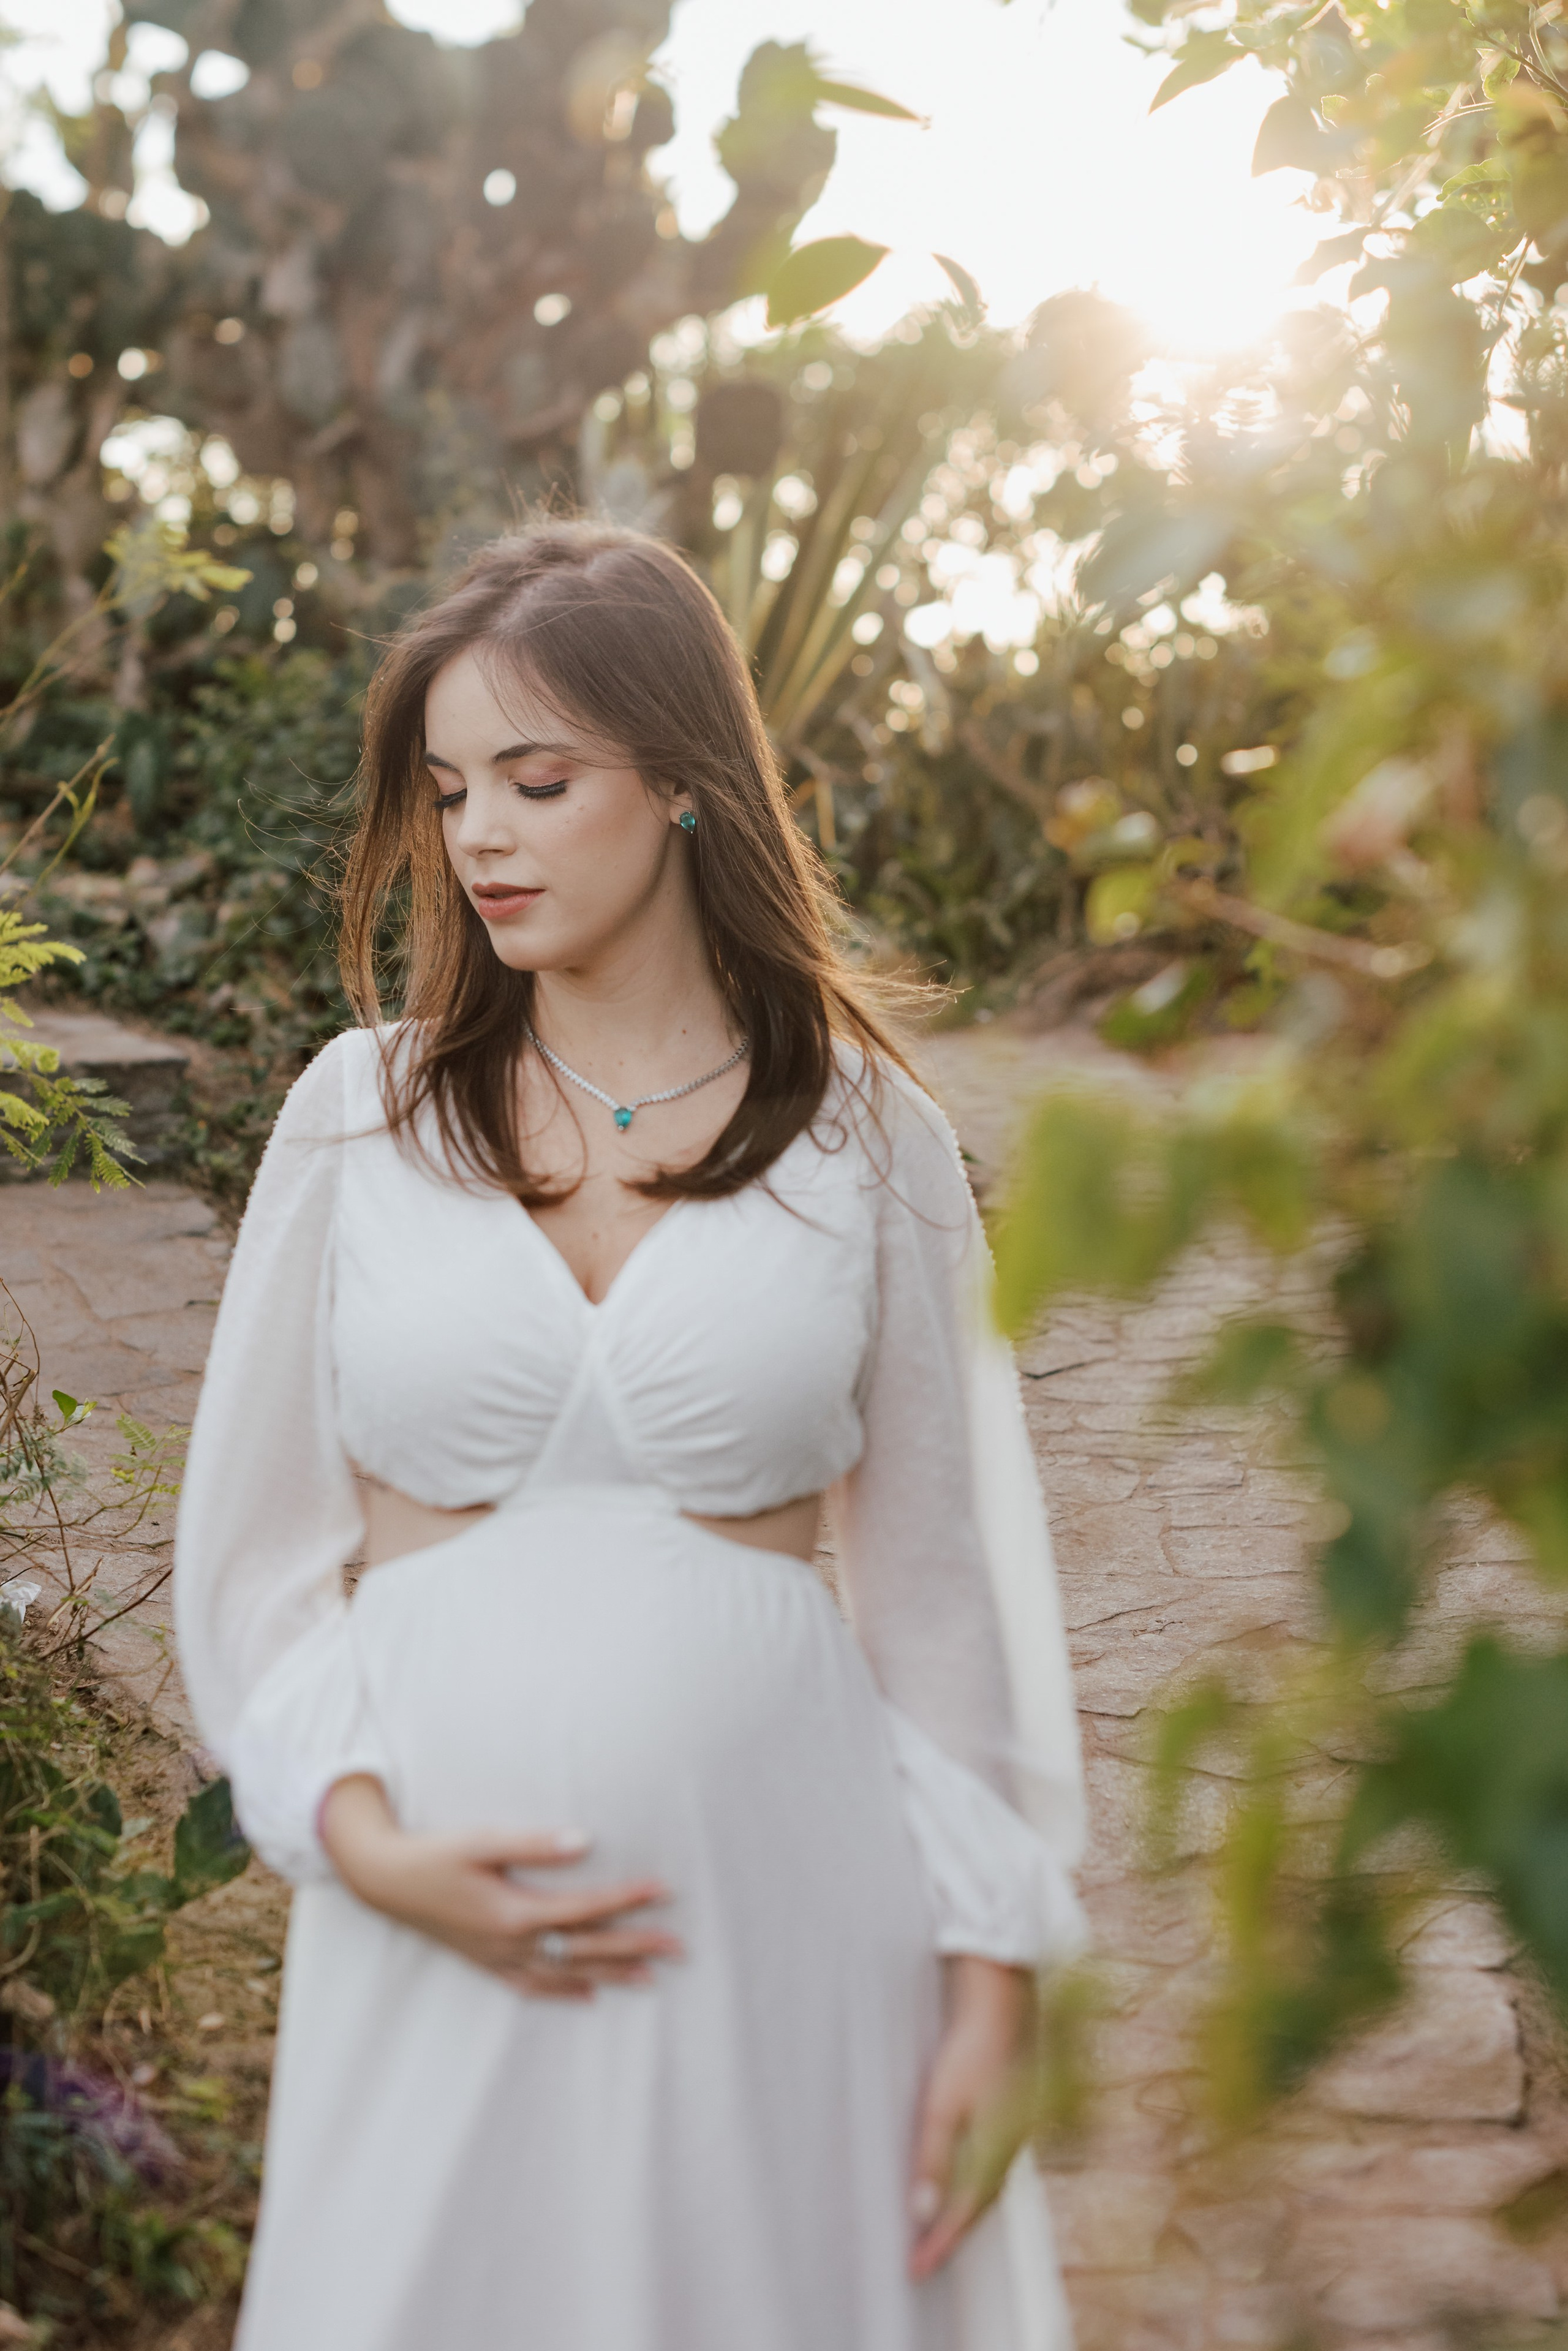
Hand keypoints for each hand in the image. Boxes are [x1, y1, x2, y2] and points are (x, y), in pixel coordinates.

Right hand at [319, 1774, 682, 1999]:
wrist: (382, 1878)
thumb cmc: (433, 1853)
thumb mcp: (481, 1841)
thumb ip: (534, 1844)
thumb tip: (585, 1842)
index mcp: (514, 1913)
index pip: (586, 1910)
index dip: (627, 1900)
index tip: (665, 1890)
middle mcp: (511, 1943)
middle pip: (586, 1949)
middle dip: (635, 1947)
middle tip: (680, 1948)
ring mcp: (498, 1958)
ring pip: (565, 1973)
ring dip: (610, 1973)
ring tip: (651, 1977)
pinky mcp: (485, 1961)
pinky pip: (533, 1986)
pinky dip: (564, 1992)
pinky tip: (588, 1995)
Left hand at [909, 1955, 1032, 2279]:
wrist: (1005, 2006)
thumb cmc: (971, 2052)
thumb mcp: (942, 2104)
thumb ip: (933, 2157)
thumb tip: (922, 2211)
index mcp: (994, 2153)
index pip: (962, 2215)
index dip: (938, 2246)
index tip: (915, 2271)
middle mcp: (1009, 2150)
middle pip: (978, 2207)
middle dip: (951, 2238)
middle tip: (923, 2261)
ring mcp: (1014, 2133)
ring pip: (987, 2188)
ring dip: (963, 2214)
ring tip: (938, 2234)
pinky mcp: (1012, 2117)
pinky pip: (991, 2167)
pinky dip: (973, 2186)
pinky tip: (962, 2183)